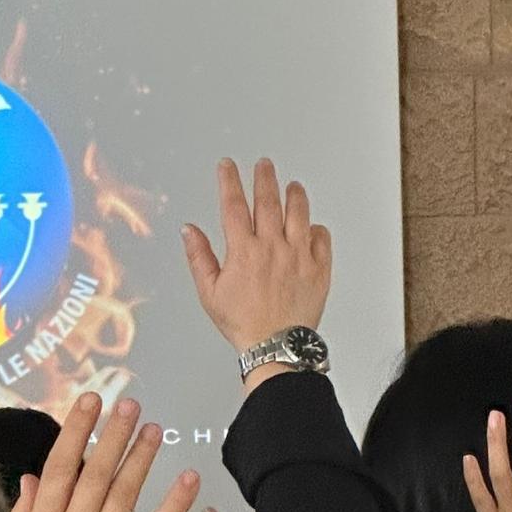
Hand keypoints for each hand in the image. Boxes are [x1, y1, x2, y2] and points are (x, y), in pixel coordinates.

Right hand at [0, 393, 198, 511]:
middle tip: (129, 402)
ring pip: (125, 494)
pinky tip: (187, 477)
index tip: (89, 403)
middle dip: (114, 434)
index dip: (76, 432)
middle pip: (95, 474)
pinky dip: (173, 503)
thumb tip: (32, 480)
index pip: (60, 469)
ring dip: (141, 457)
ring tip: (154, 428)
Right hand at [181, 159, 331, 377]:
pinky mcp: (319, 269)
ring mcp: (299, 256)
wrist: (277, 346)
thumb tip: (189, 231)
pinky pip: (322, 240)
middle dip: (264, 178)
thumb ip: (199, 257)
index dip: (229, 181)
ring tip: (293, 185)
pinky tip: (312, 226)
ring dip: (295, 195)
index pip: (233, 205)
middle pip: (268, 201)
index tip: (227, 166)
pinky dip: (317, 229)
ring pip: (299, 214)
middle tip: (264, 165)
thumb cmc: (244, 324)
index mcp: (243, 251)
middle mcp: (272, 248)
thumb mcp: (210, 293)